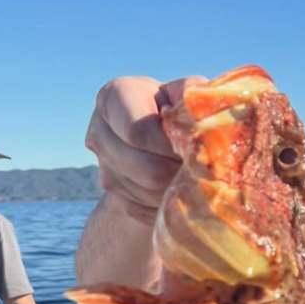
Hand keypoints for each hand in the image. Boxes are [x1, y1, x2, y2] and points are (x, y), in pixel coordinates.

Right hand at [84, 75, 204, 223]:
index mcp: (114, 97)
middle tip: (205, 170)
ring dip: (178, 190)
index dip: (174, 145)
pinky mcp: (115, 197)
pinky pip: (147, 210)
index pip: (139, 131)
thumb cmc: (179, 110)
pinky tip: (182, 190)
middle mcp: (99, 133)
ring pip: (149, 193)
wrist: (162, 141)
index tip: (197, 147)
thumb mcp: (185, 93)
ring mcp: (103, 169)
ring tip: (196, 178)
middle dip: (181, 172)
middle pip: (146, 169)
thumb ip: (191, 93)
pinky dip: (169, 204)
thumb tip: (198, 105)